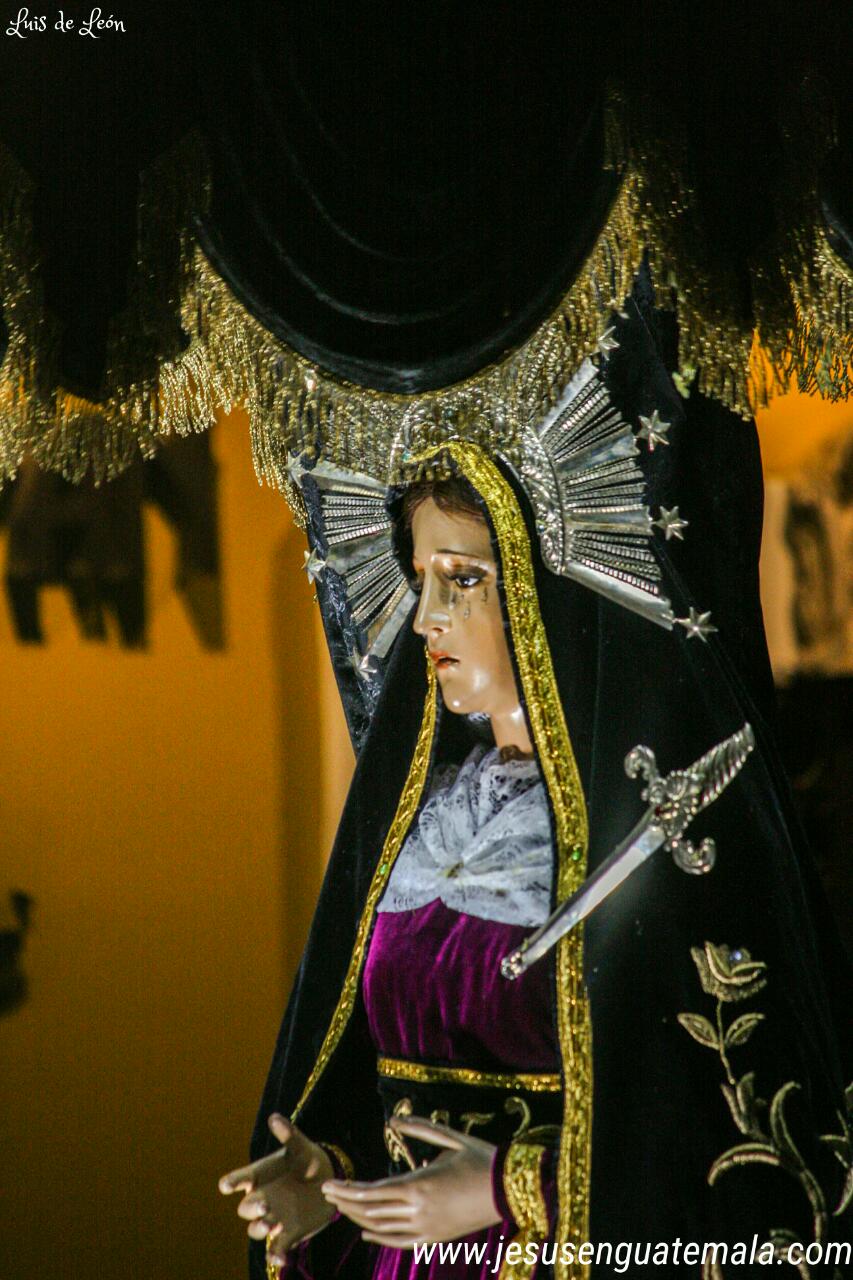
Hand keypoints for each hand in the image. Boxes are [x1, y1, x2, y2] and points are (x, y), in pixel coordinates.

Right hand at [218, 1113, 335, 1261]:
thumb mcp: (300, 1147)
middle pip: (245, 1208)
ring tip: (270, 1223)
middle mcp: (261, 1199)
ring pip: (256, 1229)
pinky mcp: (287, 1234)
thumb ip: (288, 1135)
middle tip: (263, 1204)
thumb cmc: (307, 1160)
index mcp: (260, 1176)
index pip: (239, 1179)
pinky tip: (282, 1260)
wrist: (327, 1181)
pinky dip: (276, 1256)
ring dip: (260, 1228)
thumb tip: (275, 1118)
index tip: (227, 1185)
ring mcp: (272, 1218)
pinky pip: (276, 1248)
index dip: (231, 1182)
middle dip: (250, 1208)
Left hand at [321, 1115, 500, 1248]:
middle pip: (371, 1211)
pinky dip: (380, 1238)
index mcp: (419, 1185)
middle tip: (328, 1194)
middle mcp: (418, 1210)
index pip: (371, 1191)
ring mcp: (426, 1228)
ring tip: (341, 1207)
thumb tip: (393, 1118)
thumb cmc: (478, 1158)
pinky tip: (366, 1232)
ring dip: (358, 1218)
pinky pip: (400, 1242)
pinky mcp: (435, 1238)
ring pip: (383, 1228)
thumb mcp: (449, 1138)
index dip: (347, 1189)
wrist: (507, 1188)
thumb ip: (418, 1128)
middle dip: (346, 1202)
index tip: (328, 1184)